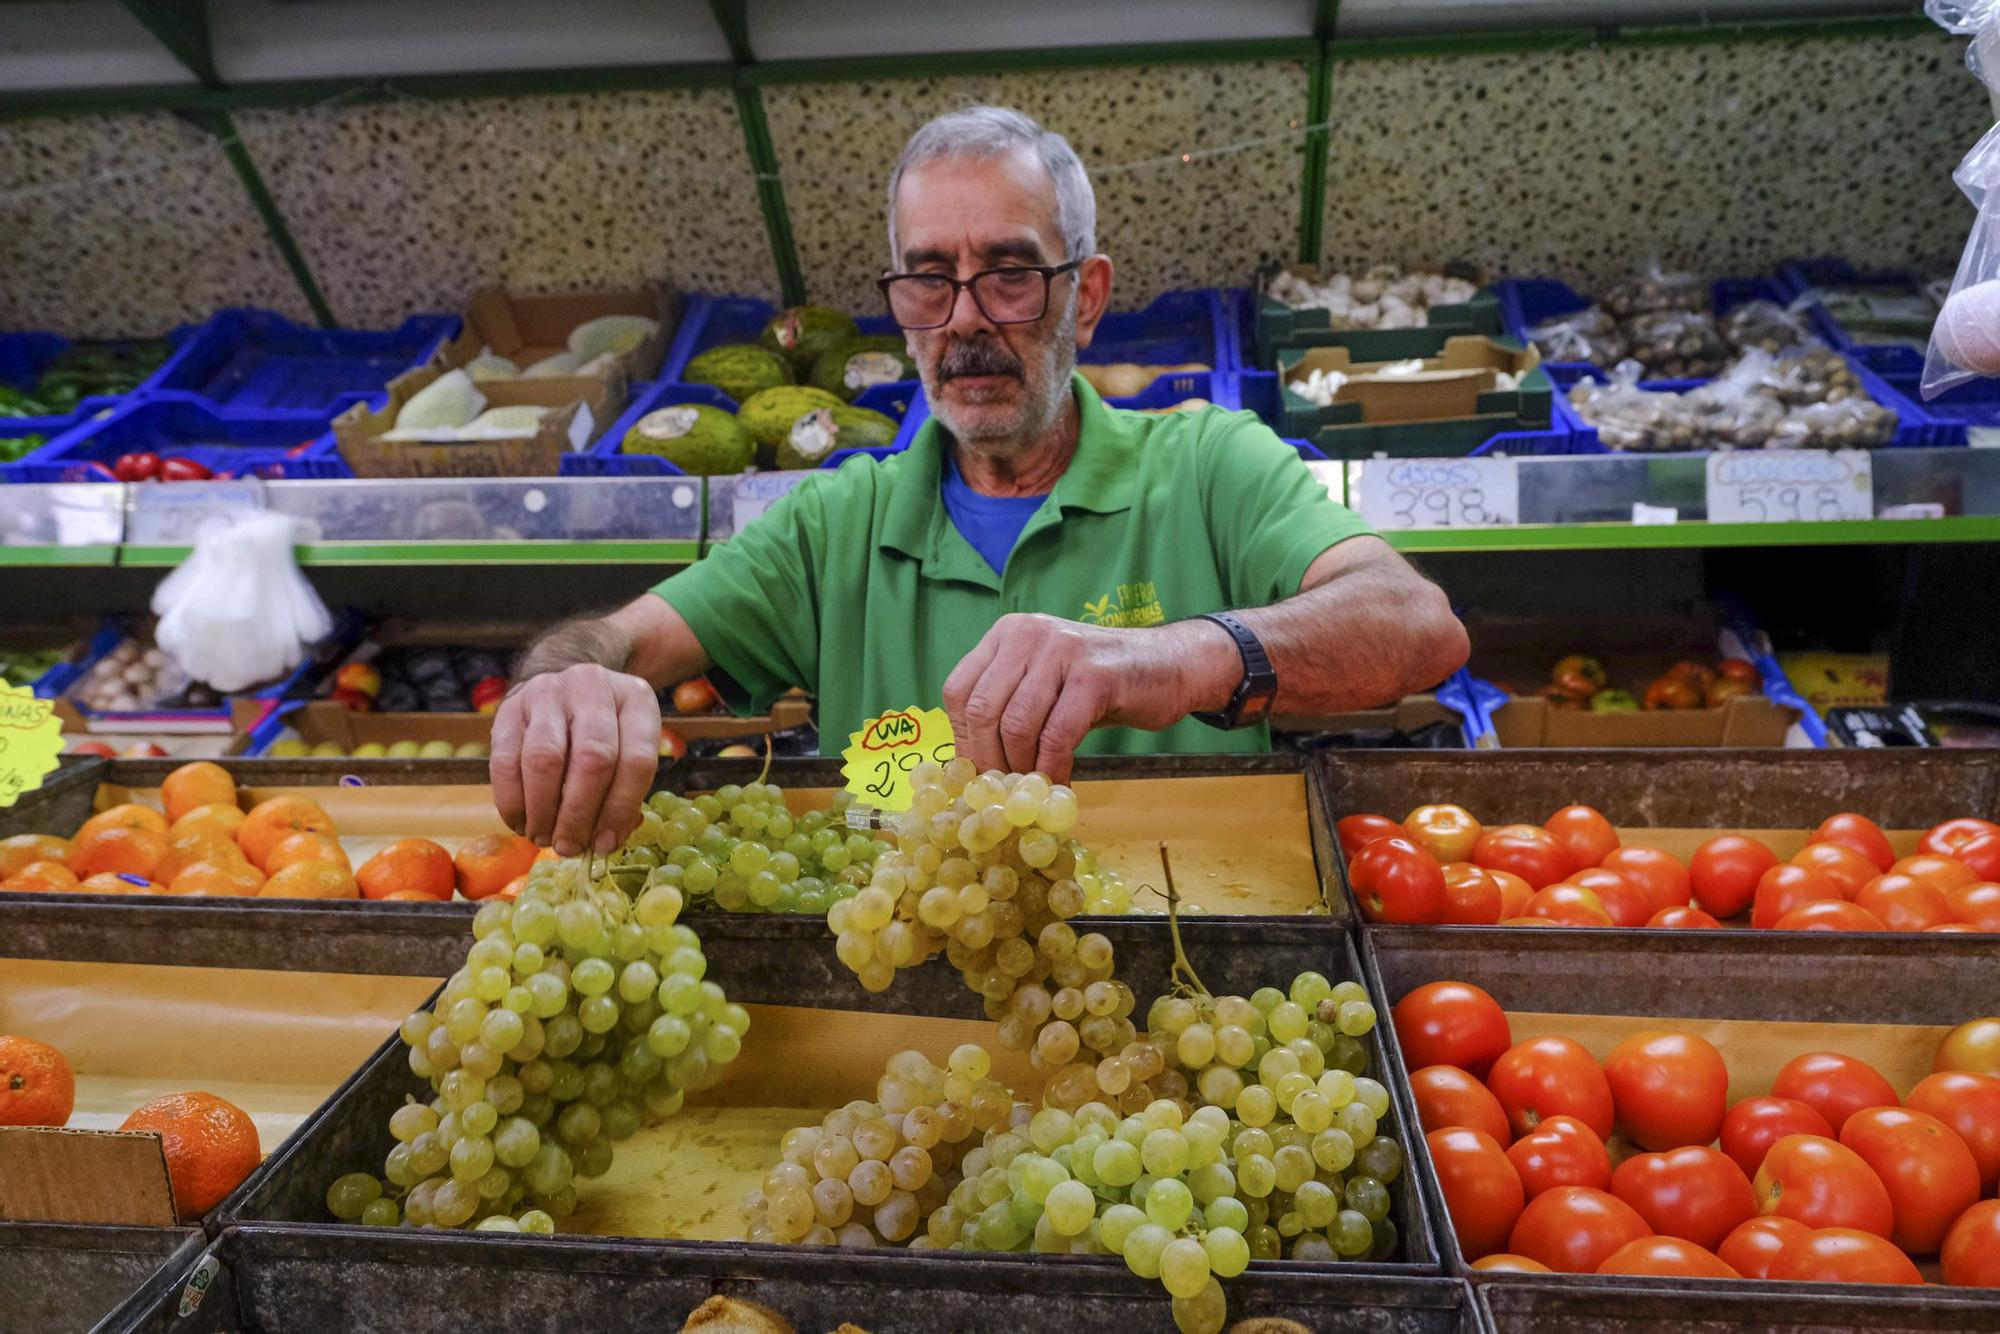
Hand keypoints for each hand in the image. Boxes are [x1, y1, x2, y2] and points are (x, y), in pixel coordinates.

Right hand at [490, 664, 662, 855]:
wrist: (563, 687)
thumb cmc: (604, 729)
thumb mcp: (627, 747)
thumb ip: (624, 791)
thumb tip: (606, 840)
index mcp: (636, 700)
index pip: (637, 760)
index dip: (620, 808)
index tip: (606, 843)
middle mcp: (594, 688)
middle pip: (592, 759)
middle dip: (579, 814)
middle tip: (570, 846)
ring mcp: (549, 693)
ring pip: (544, 759)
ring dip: (543, 811)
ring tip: (544, 837)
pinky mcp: (510, 707)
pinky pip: (506, 761)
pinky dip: (512, 801)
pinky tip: (520, 822)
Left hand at [942, 613, 1237, 780]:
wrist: (1168, 666)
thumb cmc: (1098, 685)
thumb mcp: (1043, 683)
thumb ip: (1006, 708)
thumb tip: (969, 766)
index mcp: (1007, 634)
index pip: (959, 691)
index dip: (963, 741)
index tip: (977, 776)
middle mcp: (1028, 634)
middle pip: (982, 710)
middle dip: (989, 761)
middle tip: (1004, 794)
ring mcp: (1061, 651)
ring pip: (1017, 725)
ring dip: (1021, 769)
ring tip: (1032, 792)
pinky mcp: (1094, 676)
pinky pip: (1057, 735)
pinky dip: (1052, 769)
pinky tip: (1059, 786)